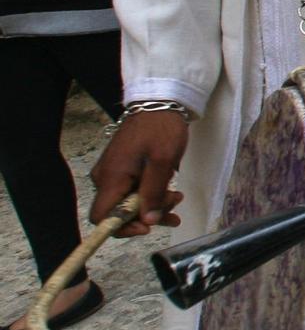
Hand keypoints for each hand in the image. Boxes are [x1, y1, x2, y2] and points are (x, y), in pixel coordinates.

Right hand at [89, 112, 188, 236]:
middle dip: (146, 214)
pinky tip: (170, 195)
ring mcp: (114, 172)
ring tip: (177, 199)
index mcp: (111, 178)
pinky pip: (133, 189)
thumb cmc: (161, 129)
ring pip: (129, 201)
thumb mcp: (162, 162)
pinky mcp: (124, 167)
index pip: (102, 217)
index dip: (122, 228)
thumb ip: (153, 193)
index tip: (148, 227)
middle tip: (174, 206)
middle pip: (118, 211)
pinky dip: (151, 194)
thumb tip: (148, 222)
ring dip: (153, 205)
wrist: (160, 101)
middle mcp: (106, 178)